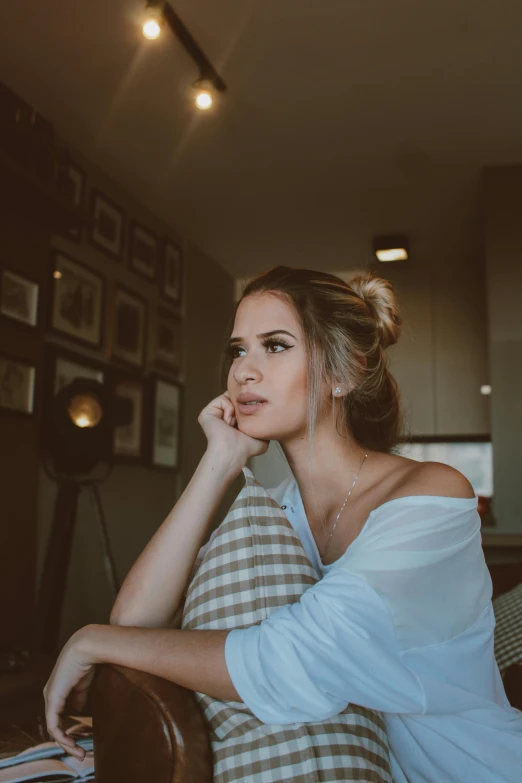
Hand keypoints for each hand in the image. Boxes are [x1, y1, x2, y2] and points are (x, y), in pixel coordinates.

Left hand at [43, 626, 95, 760]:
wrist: (87, 647)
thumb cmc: (88, 661)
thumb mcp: (84, 684)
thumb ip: (79, 697)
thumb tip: (78, 709)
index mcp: (57, 690)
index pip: (59, 716)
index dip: (69, 730)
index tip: (82, 741)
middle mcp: (50, 694)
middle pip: (55, 725)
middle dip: (68, 741)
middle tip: (81, 753)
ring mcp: (50, 697)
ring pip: (54, 728)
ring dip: (66, 742)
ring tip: (80, 752)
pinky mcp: (52, 699)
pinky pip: (53, 725)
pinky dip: (62, 736)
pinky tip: (71, 743)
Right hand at [198, 391, 268, 467]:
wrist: (233, 451)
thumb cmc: (246, 448)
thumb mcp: (262, 438)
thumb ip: (264, 427)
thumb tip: (268, 421)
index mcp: (234, 422)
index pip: (242, 404)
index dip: (250, 403)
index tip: (253, 412)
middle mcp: (223, 417)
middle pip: (235, 398)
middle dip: (242, 403)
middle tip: (245, 415)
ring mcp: (214, 415)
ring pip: (228, 397)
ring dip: (235, 408)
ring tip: (235, 422)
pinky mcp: (206, 413)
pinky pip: (221, 399)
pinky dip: (228, 408)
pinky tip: (228, 421)